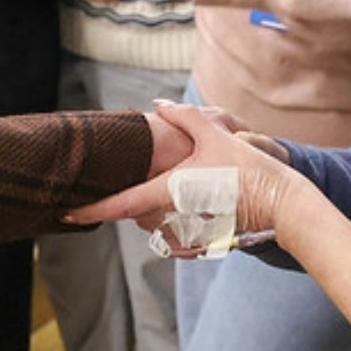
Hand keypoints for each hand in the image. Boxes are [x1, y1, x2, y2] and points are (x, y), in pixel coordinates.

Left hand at [66, 101, 293, 236]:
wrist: (282, 205)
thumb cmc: (248, 169)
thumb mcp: (215, 135)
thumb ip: (183, 117)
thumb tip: (159, 106)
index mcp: (168, 191)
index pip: (119, 205)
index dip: (91, 209)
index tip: (68, 211)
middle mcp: (172, 217)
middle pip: (138, 212)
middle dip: (136, 198)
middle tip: (144, 178)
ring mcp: (187, 234)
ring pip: (157, 224)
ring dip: (158, 210)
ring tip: (178, 189)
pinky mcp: (202, 244)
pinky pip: (177, 236)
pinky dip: (177, 223)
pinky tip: (196, 206)